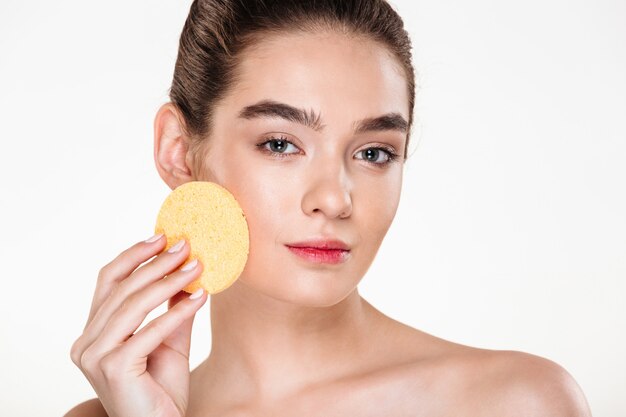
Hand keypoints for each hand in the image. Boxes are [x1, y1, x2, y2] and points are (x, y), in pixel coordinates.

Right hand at [70, 234, 206, 416]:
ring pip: (133, 305)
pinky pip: (149, 331)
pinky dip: (176, 312)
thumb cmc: (161, 387)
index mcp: (93, 332)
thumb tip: (187, 268)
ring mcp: (95, 356)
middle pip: (121, 289)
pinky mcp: (113, 368)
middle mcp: (86, 342)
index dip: (133, 256)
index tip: (161, 236)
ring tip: (197, 266)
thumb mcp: (169, 339)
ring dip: (168, 281)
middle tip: (186, 246)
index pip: (108, 282)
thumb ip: (172, 307)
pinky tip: (201, 297)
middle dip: (156, 264)